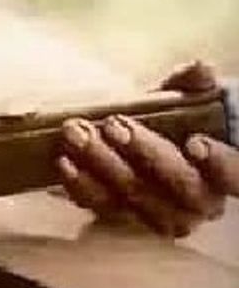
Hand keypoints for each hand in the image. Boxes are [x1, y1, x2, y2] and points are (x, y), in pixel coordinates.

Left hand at [56, 61, 237, 235]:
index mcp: (225, 174)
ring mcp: (161, 216)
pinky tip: (65, 161)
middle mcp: (200, 202)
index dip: (220, 163)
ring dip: (102, 163)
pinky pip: (101, 205)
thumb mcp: (184, 99)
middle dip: (144, 151)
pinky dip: (80, 184)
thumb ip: (192, 85)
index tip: (195, 142)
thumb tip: (199, 68)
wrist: (135, 145)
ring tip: (78, 134)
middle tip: (113, 124)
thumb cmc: (171, 122)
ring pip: (135, 194)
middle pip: (177, 184)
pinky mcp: (124, 219)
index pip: (234, 175)